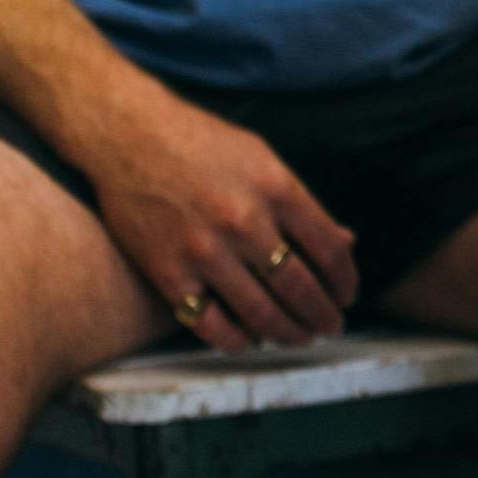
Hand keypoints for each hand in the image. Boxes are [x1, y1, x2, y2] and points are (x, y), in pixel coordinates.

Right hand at [80, 83, 357, 348]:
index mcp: (276, 189)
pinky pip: (210, 323)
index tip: (347, 295)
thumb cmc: (202, 143)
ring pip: (260, 312)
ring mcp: (205, 251)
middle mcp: (245, 222)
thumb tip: (343, 242)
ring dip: (287, 333)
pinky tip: (249, 340)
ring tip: (298, 338)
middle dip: (322, 315)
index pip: (328, 249)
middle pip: (299, 288)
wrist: (130, 138)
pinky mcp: (168, 273)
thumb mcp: (263, 159)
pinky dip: (235, 340)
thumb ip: (300, 203)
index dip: (344, 280)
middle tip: (330, 326)